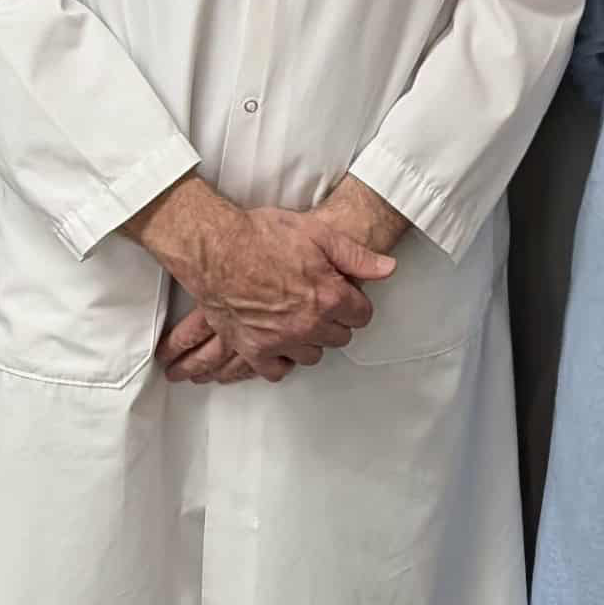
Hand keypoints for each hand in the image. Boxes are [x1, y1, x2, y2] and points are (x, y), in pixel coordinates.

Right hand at [127, 176, 394, 381]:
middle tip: (319, 302)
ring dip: (311, 340)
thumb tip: (388, 269)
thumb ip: (356, 256)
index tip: (343, 294)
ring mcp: (280, 341)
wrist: (215, 247)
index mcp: (329, 296)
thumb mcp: (318, 233)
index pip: (362, 316)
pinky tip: (281, 342)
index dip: (354, 302)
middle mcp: (308, 325)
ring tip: (300, 320)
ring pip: (313, 355)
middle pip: (339, 337)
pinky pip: (278, 370)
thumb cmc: (263, 235)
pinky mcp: (253, 349)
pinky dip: (281, 359)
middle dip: (335, 321)